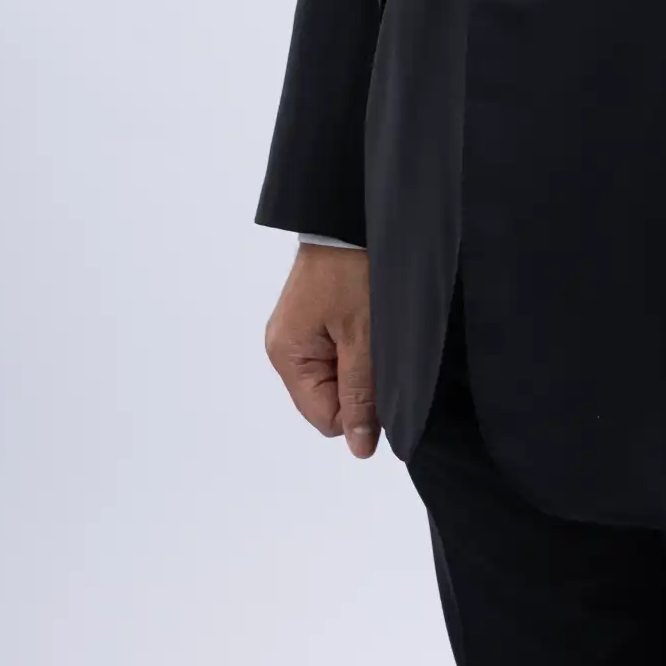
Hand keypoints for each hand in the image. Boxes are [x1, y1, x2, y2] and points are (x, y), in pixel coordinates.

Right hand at [264, 243, 378, 455]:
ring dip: (359, 362)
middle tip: (377, 344)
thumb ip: (361, 395)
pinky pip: (335, 351)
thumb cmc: (354, 271)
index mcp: (288, 355)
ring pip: (335, 375)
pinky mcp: (311, 317)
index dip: (359, 408)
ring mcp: (296, 332)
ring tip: (372, 328)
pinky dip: (356, 344)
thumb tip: (359, 449)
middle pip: (328, 398)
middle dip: (359, 381)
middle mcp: (284, 347)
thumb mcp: (364, 338)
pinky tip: (366, 319)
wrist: (351, 216)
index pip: (326, 418)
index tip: (381, 376)